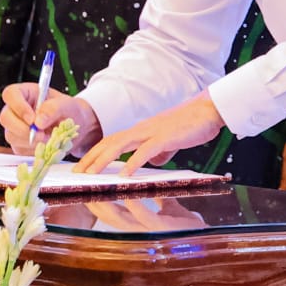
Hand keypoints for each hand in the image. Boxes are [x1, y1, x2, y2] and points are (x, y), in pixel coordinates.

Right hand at [0, 82, 100, 155]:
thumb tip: (38, 121)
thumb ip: (54, 108)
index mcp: (26, 94)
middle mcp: (17, 110)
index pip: (10, 94)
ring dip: (30, 141)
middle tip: (42, 134)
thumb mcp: (68, 105)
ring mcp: (16, 127)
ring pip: (10, 135)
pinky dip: (33, 151)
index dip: (18, 106)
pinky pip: (19, 150)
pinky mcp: (20, 144)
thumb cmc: (70, 111)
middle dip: (22, 129)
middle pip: (5, 118)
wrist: (77, 127)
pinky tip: (46, 145)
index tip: (32, 118)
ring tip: (49, 139)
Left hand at [75, 91, 225, 175]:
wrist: (209, 111)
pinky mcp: (165, 137)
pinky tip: (125, 174)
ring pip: (121, 145)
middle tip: (77, 172)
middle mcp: (142, 129)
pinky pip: (145, 151)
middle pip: (109, 142)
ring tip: (91, 174)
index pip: (112, 141)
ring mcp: (152, 132)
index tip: (82, 166)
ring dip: (103, 159)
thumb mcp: (170, 141)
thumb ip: (160, 151)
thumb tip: (154, 162)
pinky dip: (133, 162)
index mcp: (142, 131)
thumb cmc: (191, 125)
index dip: (95, 153)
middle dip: (91, 157)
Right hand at [82, 197, 207, 233]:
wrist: (205, 234)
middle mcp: (140, 230)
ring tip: (99, 191)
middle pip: (110, 218)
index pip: (112, 212)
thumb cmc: (184, 222)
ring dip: (109, 206)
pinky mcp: (163, 230)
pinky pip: (145, 219)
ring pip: (122, 221)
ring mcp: (150, 232)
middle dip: (95, 203)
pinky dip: (136, 208)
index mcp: (138, 223)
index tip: (86, 187)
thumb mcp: (166, 204)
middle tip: (83, 187)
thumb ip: (152, 194)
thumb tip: (141, 179)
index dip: (97, 202)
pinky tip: (129, 197)